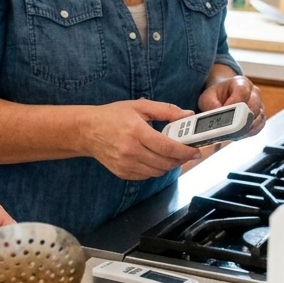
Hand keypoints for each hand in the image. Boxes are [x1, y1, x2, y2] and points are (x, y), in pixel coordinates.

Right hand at [79, 99, 202, 179]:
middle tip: (186, 152)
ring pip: (158, 172)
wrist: (87, 131)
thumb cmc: (112, 116)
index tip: (196, 150)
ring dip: (169, 165)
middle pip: (165, 162)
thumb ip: (166, 110)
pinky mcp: (122, 173)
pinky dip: (155, 169)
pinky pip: (146, 176)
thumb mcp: (139, 106)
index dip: (186, 151)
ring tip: (170, 155)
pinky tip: (154, 158)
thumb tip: (187, 115)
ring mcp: (125, 164)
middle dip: (181, 159)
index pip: (168, 147)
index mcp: (136, 131)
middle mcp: (131, 150)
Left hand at [198, 73, 264, 135]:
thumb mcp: (208, 97)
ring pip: (258, 118)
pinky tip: (238, 135)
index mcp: (241, 83)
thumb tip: (218, 115)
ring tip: (231, 133)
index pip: (242, 92)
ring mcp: (259, 105)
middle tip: (229, 128)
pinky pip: (259, 126)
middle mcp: (254, 93)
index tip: (225, 113)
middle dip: (241, 119)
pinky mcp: (260, 118)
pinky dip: (249, 132)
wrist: (222, 98)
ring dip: (245, 127)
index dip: (234, 104)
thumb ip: (211, 104)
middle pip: (253, 106)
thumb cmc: (216, 96)